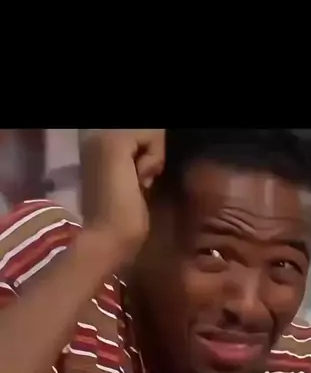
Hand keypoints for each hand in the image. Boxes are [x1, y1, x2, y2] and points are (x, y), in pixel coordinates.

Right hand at [79, 129, 164, 261]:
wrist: (109, 239)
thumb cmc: (122, 222)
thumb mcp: (133, 186)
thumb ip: (139, 166)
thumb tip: (152, 159)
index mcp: (97, 152)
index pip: (138, 141)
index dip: (147, 161)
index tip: (136, 187)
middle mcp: (94, 140)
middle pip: (144, 135)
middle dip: (150, 158)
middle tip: (137, 186)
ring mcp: (102, 139)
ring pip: (149, 133)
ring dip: (152, 160)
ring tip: (137, 185)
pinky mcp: (115, 144)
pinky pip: (152, 135)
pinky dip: (155, 159)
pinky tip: (141, 181)